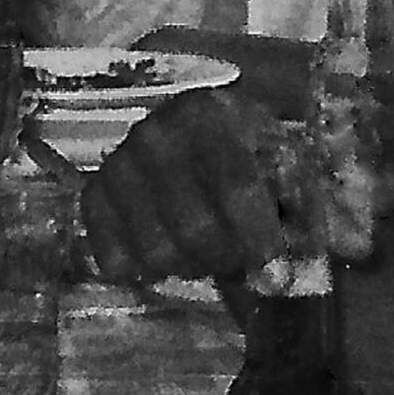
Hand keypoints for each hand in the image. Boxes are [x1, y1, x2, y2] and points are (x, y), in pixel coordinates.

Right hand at [78, 84, 289, 281]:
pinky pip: (115, 260)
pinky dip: (148, 272)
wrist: (198, 125)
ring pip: (156, 252)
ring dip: (191, 267)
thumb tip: (288, 278)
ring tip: (210, 251)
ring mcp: (119, 164)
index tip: (275, 275)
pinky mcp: (93, 195)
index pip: (236, 187)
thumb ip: (300, 213)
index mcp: (216, 115)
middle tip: (242, 260)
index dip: (257, 238)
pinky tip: (172, 251)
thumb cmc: (253, 149)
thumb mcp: (289, 163)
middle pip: (195, 228)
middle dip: (228, 258)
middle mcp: (158, 134)